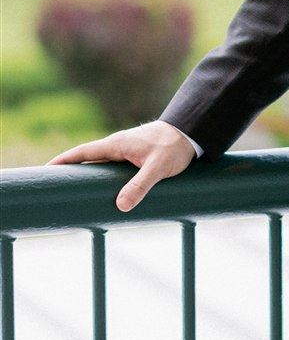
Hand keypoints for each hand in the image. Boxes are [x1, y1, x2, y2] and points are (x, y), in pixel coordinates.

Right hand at [47, 120, 196, 212]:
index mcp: (116, 144)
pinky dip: (102, 175)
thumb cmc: (174, 147)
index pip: (82, 152)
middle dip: (70, 169)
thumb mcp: (158, 169)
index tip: (45, 169)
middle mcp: (117, 145)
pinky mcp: (134, 155)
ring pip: (100, 163)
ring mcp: (125, 150)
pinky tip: (103, 188)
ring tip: (74, 191)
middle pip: (86, 158)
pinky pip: (112, 166)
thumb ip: (140, 186)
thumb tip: (121, 206)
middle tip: (53, 185)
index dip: (63, 160)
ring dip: (87, 173)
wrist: (191, 133)